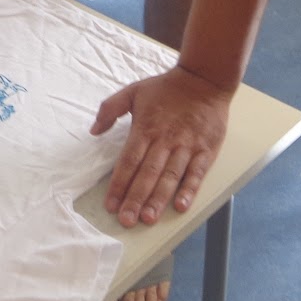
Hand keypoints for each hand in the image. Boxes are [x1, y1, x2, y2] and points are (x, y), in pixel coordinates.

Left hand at [91, 66, 232, 227]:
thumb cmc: (167, 88)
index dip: (119, 184)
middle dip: (136, 198)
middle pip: (148, 173)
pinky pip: (197, 172)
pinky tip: (181, 205)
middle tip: (126, 220)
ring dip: (159, 199)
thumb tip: (93, 130)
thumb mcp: (133, 91)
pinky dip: (190, 189)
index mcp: (146, 127)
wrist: (205, 79)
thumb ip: (110, 108)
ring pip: (171, 176)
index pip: (129, 160)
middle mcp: (166, 139)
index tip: (110, 205)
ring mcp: (187, 145)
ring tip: (148, 219)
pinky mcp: (206, 149)